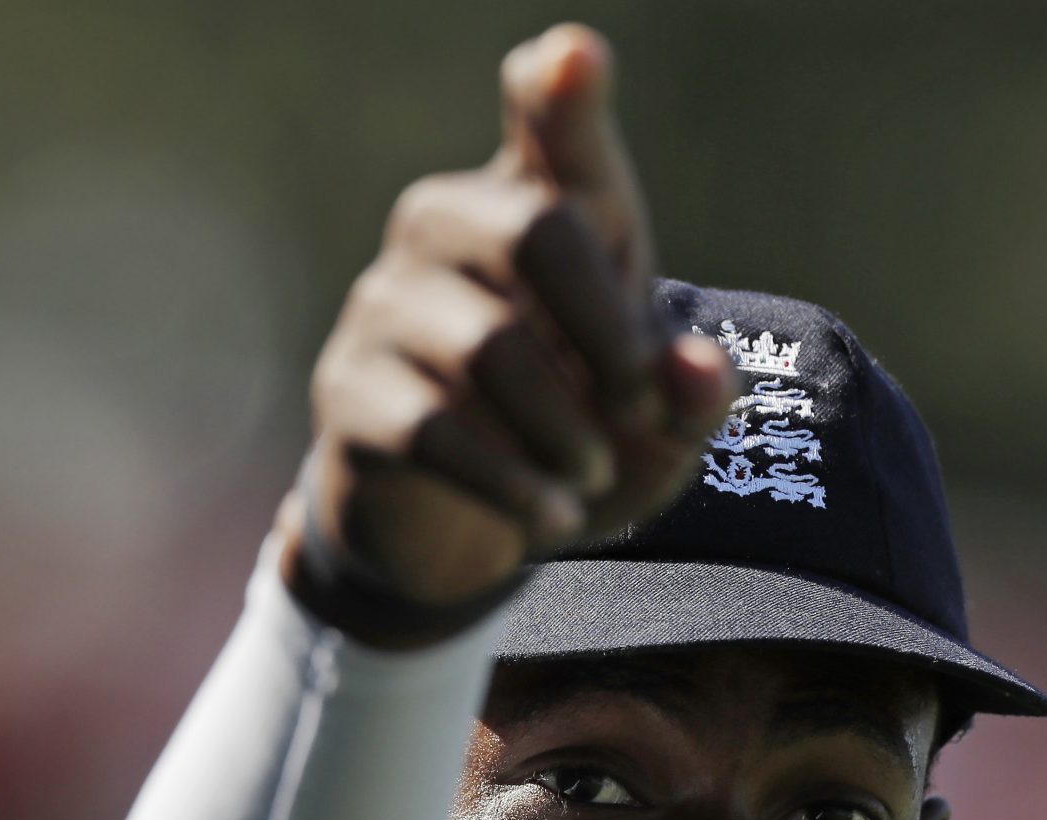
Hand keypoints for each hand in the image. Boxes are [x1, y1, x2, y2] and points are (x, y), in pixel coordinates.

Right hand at [284, 24, 739, 637]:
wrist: (463, 536)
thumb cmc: (572, 442)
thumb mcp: (654, 431)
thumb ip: (690, 397)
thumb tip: (697, 371)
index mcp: (534, 207)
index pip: (545, 126)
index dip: (560, 94)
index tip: (577, 58)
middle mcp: (448, 228)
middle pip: (532, 230)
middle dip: (610, 333)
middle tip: (643, 406)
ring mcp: (385, 305)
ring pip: (486, 347)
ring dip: (564, 427)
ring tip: (592, 475)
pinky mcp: (349, 392)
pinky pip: (432, 428)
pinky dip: (510, 481)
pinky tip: (552, 516)